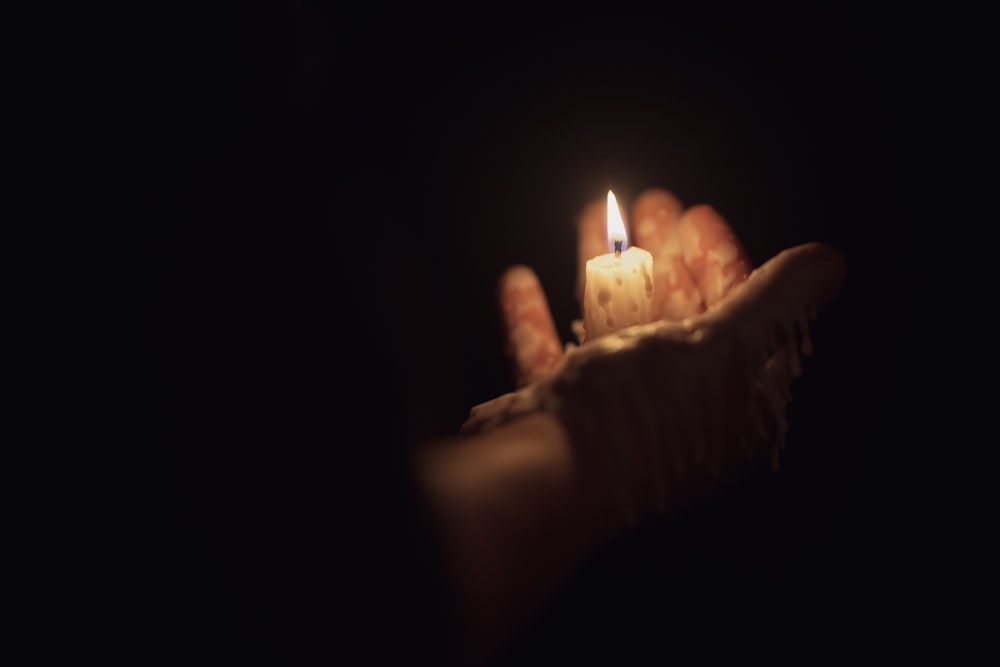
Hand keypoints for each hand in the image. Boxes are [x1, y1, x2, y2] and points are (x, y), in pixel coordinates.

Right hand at [461, 188, 845, 524]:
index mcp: (730, 405)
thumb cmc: (641, 416)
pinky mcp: (556, 418)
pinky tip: (519, 279)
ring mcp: (610, 415)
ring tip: (592, 218)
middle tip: (649, 205)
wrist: (542, 480)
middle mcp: (675, 412)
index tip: (696, 216)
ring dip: (600, 270)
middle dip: (662, 255)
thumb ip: (773, 304)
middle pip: (674, 317)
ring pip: (609, 328)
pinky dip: (533, 319)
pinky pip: (546, 358)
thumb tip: (828, 264)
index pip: (741, 321)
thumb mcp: (723, 351)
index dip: (723, 262)